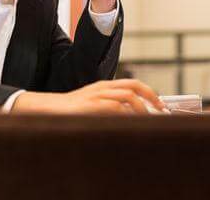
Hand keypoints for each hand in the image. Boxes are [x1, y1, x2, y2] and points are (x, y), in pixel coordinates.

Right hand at [11, 79, 164, 113]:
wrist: (48, 111)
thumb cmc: (71, 113)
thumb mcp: (93, 106)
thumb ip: (110, 109)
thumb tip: (132, 119)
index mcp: (104, 86)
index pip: (132, 84)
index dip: (149, 93)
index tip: (160, 106)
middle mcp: (102, 88)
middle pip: (134, 86)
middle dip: (151, 98)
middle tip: (161, 111)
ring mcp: (96, 95)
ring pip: (128, 96)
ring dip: (141, 109)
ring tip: (147, 121)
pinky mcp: (90, 105)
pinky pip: (115, 107)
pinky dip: (126, 115)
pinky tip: (130, 124)